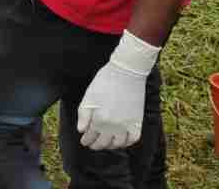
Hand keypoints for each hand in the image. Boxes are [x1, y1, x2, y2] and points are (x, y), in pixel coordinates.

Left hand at [76, 31, 159, 150]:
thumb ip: (83, 115)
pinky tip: (121, 140)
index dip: (86, 140)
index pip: (90, 136)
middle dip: (95, 145)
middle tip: (92, 144)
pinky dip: (127, 143)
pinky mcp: (137, 121)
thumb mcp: (88, 97)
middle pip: (103, 142)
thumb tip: (81, 130)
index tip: (84, 141)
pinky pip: (133, 139)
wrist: (126, 73)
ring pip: (118, 144)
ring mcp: (127, 125)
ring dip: (110, 145)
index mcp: (99, 119)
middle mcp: (113, 125)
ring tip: (105, 143)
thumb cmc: (105, 82)